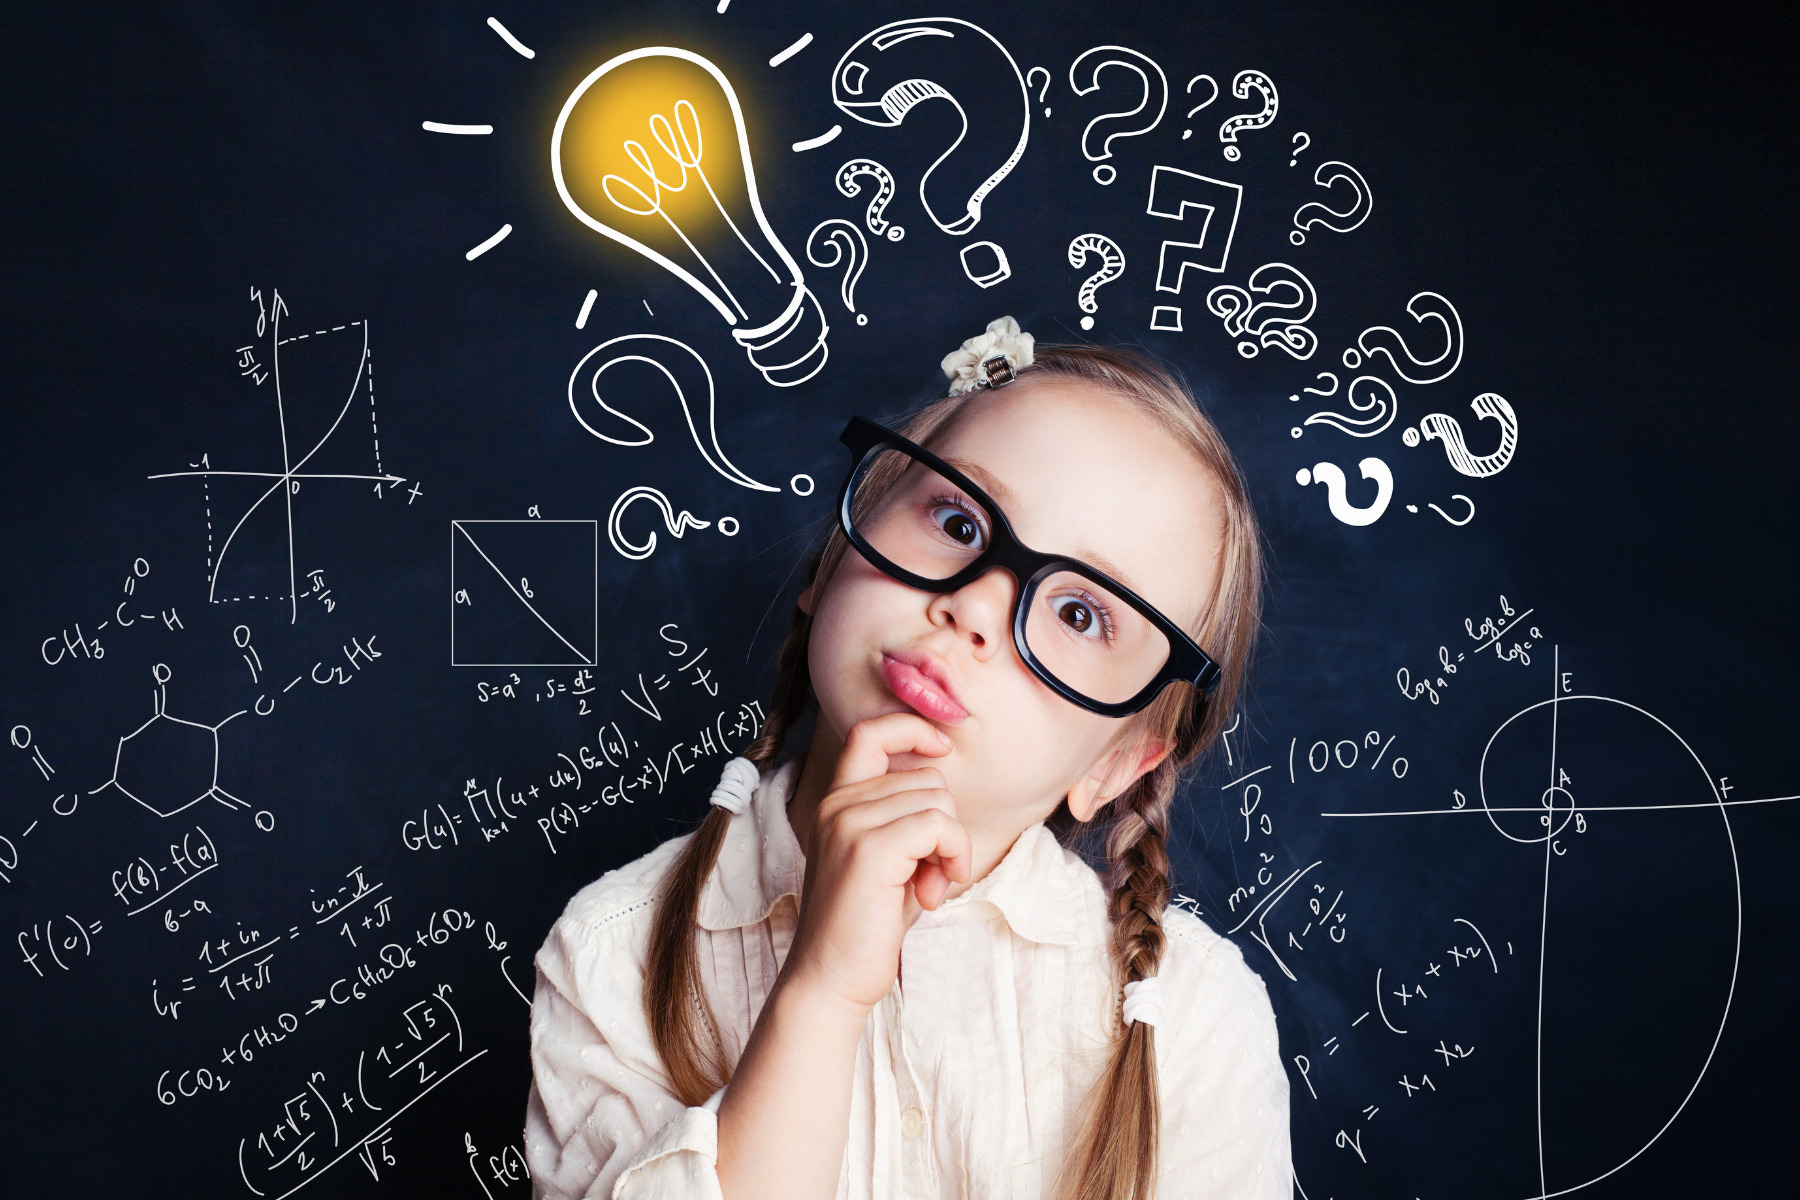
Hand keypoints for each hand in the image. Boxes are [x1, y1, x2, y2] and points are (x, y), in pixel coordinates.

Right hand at [782, 713, 973, 1015]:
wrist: (830, 979)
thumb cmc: (866, 924)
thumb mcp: (887, 858)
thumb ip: (906, 816)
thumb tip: (944, 783)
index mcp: (836, 801)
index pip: (870, 731)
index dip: (912, 727)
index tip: (941, 749)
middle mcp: (837, 804)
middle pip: (927, 777)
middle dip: (945, 824)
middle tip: (931, 872)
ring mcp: (849, 823)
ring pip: (938, 800)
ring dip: (951, 846)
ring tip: (927, 885)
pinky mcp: (869, 850)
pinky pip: (940, 825)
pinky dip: (953, 855)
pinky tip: (934, 891)